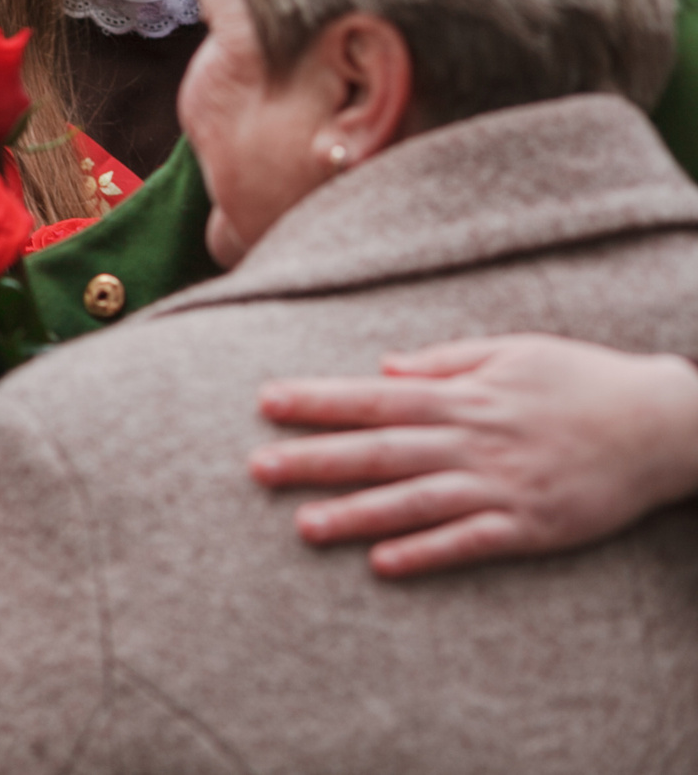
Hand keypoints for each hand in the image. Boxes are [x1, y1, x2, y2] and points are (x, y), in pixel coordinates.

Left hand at [251, 334, 697, 577]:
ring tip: (303, 526)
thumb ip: (445, 361)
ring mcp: (501, 485)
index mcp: (462, 395)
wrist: (662, 425)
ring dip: (357, 514)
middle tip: (256, 467)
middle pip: (381, 449)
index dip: (318, 400)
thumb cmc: (582, 381)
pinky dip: (426, 552)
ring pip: (415, 501)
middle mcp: (473, 439)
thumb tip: (384, 367)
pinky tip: (384, 564)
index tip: (264, 402)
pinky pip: (470, 542)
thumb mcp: (512, 351)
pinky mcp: (531, 526)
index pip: (373, 396)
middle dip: (316, 457)